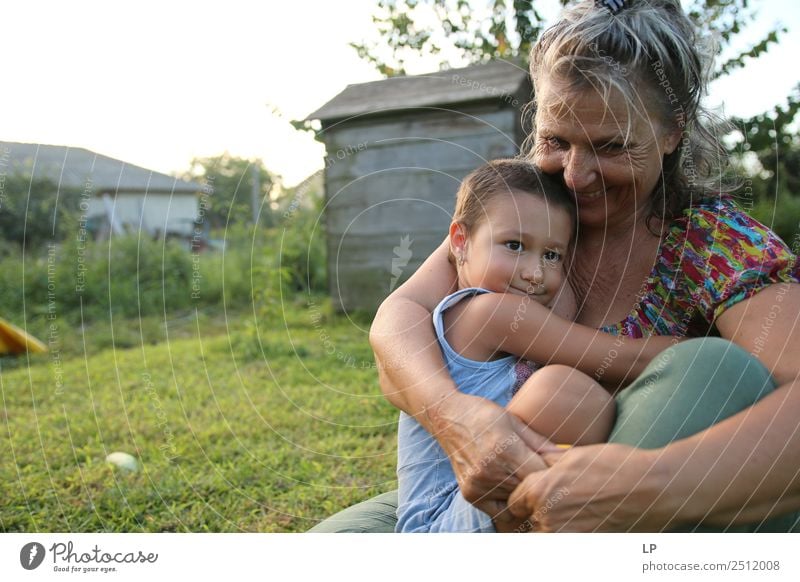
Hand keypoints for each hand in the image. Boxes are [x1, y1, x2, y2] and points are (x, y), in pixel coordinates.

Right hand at [427, 392, 559, 523]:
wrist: (446, 418)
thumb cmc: (484, 415)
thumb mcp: (514, 421)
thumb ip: (541, 443)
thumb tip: (568, 457)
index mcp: (504, 449)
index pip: (540, 475)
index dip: (552, 473)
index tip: (557, 469)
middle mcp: (490, 470)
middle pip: (530, 490)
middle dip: (540, 484)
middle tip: (543, 475)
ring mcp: (478, 485)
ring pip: (517, 501)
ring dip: (523, 493)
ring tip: (521, 475)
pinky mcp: (470, 494)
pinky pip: (500, 511)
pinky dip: (508, 503)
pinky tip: (508, 487)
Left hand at [507, 443, 673, 531]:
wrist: (655, 490)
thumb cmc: (617, 467)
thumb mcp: (576, 455)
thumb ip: (548, 462)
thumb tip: (533, 460)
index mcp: (540, 491)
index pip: (514, 504)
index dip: (520, 501)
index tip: (527, 501)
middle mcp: (548, 518)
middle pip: (526, 525)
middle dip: (532, 519)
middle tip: (549, 512)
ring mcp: (566, 538)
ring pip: (543, 539)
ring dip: (548, 532)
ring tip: (569, 519)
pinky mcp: (584, 549)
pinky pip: (563, 545)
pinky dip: (567, 538)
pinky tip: (583, 527)